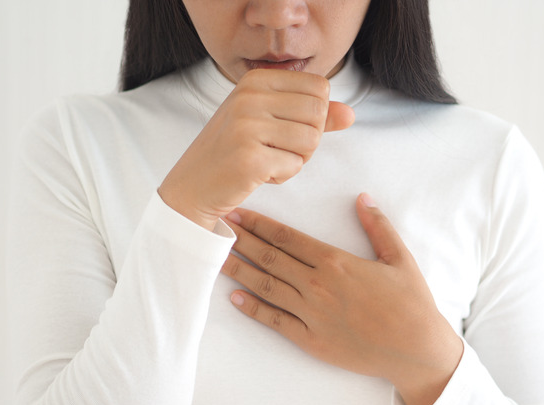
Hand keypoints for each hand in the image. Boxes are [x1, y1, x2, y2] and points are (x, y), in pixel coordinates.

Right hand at [158, 68, 354, 229]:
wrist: (192, 187)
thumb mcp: (269, 122)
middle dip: (309, 139)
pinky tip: (259, 174)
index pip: (319, 87)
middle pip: (319, 114)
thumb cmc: (233, 152)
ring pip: (312, 141)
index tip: (285, 128)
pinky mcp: (249, 158)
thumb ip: (311, 116)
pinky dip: (283, 175)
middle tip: (279, 149)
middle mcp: (249, 97)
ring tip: (268, 160)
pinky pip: (295, 165)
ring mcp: (247, 126)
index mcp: (255, 80)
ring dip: (297, 159)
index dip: (314, 115)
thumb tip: (351, 114)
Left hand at [221, 193, 463, 404]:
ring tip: (216, 256)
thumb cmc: (411, 303)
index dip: (260, 224)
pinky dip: (252, 309)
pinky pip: (275, 321)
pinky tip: (234, 298)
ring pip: (266, 287)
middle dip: (241, 240)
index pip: (287, 237)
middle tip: (217, 226)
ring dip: (239, 270)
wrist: (416, 350)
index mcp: (336, 262)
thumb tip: (362, 197)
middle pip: (270, 258)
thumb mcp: (400, 258)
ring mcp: (312, 314)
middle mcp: (318, 285)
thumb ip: (378, 226)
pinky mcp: (311, 339)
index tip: (239, 213)